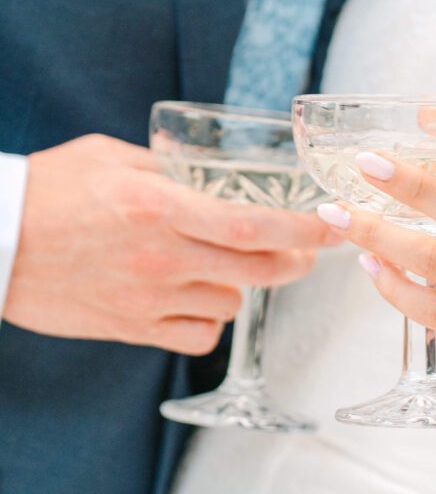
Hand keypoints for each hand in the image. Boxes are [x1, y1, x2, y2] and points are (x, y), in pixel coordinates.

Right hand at [4, 134, 335, 354]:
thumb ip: (167, 167)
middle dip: (295, 262)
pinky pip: (197, 336)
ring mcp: (147, 299)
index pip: (253, 226)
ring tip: (223, 267)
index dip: (302, 230)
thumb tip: (206, 171)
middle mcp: (161, 258)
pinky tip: (196, 299)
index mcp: (159, 207)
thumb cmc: (47, 190)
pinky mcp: (130, 328)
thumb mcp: (109, 157)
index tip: (330, 227)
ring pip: (231, 304)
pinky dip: (208, 320)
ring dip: (241, 285)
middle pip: (258, 271)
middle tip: (305, 252)